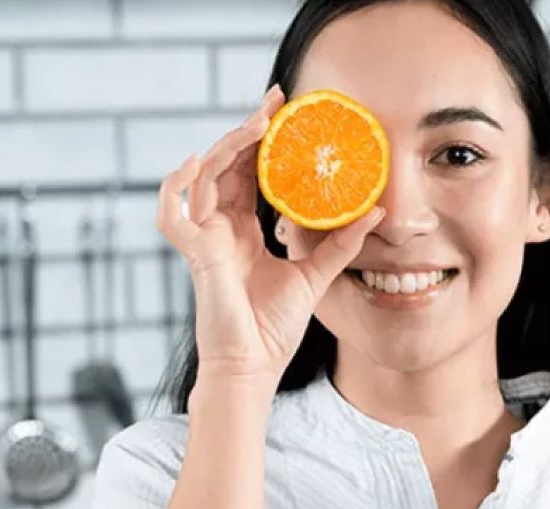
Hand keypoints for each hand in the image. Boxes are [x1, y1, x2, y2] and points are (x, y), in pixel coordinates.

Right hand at [156, 84, 385, 381]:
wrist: (255, 366)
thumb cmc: (274, 327)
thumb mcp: (315, 274)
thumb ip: (341, 243)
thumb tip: (377, 213)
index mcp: (243, 229)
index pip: (249, 172)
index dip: (262, 139)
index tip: (286, 111)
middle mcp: (220, 228)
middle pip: (226, 164)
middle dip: (247, 128)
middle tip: (276, 101)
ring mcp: (203, 239)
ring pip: (203, 177)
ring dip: (227, 146)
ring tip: (257, 125)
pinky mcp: (194, 256)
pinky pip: (171, 215)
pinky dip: (175, 187)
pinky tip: (195, 162)